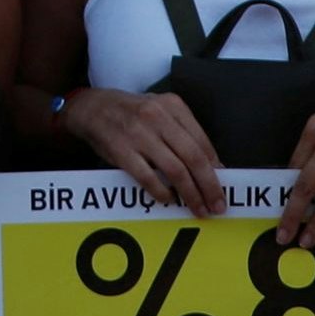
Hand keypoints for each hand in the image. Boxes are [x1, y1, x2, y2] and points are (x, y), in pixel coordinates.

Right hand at [61, 86, 222, 214]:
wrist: (91, 107)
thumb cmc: (132, 112)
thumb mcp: (160, 110)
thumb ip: (183, 132)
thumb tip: (212, 166)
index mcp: (173, 106)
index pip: (202, 142)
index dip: (216, 168)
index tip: (223, 187)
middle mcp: (159, 117)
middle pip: (194, 158)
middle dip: (209, 186)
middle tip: (217, 206)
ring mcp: (139, 134)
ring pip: (175, 170)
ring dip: (190, 194)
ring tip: (198, 209)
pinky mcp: (122, 151)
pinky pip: (148, 177)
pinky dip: (161, 192)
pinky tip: (168, 199)